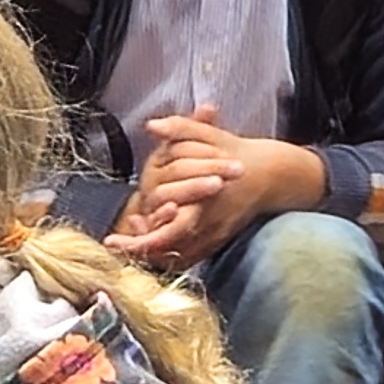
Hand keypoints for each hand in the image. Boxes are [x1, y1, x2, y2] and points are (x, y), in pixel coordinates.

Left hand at [110, 117, 318, 270]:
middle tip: (113, 245)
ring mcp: (213, 237)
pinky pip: (187, 257)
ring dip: (149, 254)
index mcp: (205, 204)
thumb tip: (152, 125)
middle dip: (137, 252)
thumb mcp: (212, 135)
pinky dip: (167, 254)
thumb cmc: (237, 154)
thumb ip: (181, 127)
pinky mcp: (216, 242)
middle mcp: (208, 226)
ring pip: (175, 258)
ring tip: (126, 242)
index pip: (167, 234)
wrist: (271, 175)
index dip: (139, 244)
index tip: (113, 241)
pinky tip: (150, 243)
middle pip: (166, 253)